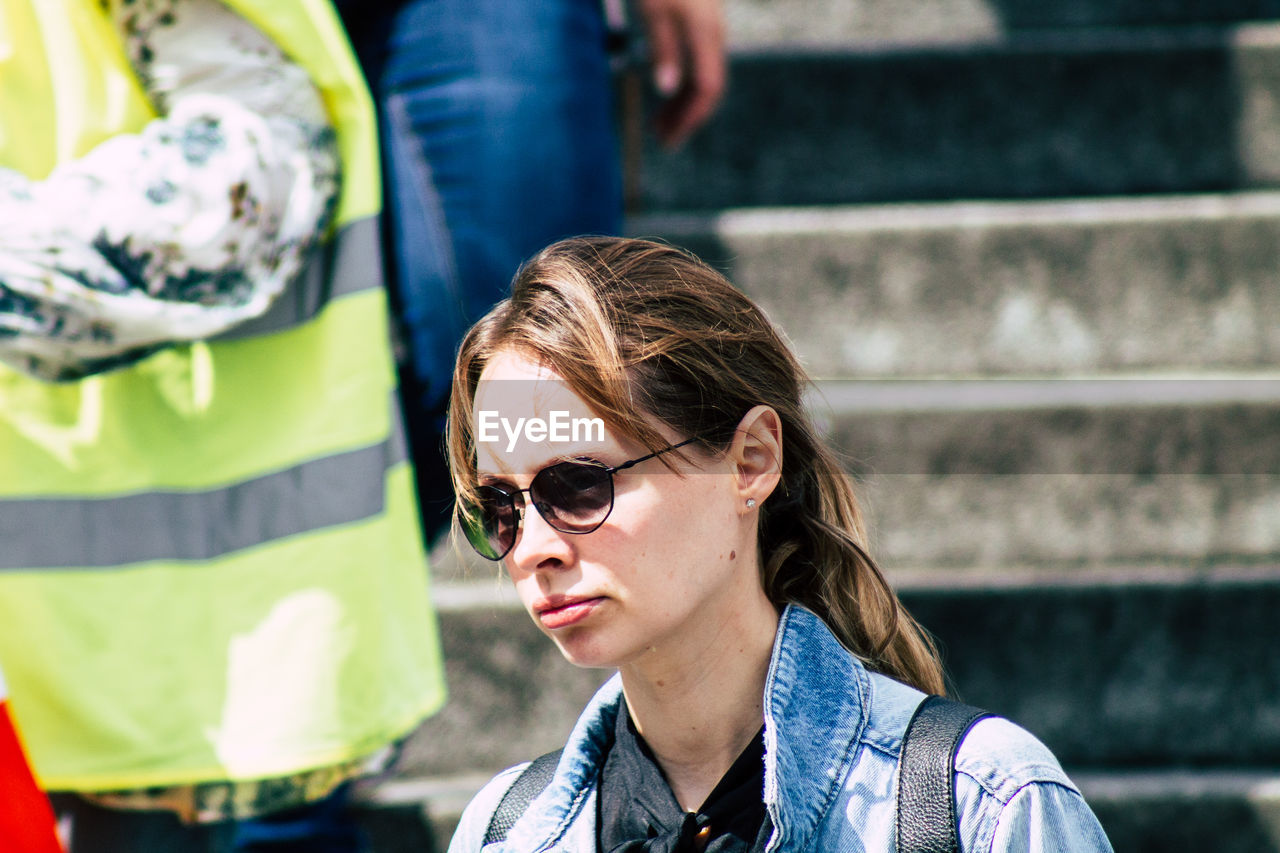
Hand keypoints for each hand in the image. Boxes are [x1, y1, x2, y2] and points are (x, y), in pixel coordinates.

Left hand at [636, 0, 726, 148]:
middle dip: (686, 118)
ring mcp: (707, 30)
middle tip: (662, 141)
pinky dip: (681, 85)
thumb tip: (666, 89)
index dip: (690, 116)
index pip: (708, 88)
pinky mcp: (698, 24)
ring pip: (701, 78)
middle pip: (707, 89)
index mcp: (706, 35)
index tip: (669, 138)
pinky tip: (666, 96)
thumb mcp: (654, 10)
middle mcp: (713, 36)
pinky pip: (695, 65)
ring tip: (657, 125)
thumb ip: (663, 48)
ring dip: (681, 104)